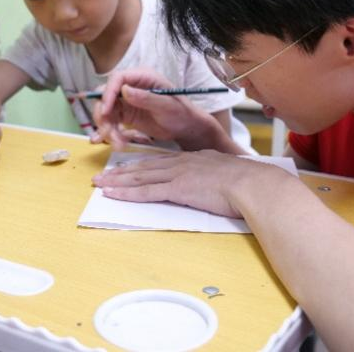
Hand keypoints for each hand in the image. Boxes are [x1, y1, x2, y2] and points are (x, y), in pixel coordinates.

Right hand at [92, 68, 219, 149]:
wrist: (185, 128)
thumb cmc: (181, 113)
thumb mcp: (167, 105)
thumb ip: (146, 98)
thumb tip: (125, 90)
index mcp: (142, 77)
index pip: (117, 79)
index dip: (108, 93)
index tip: (106, 112)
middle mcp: (131, 86)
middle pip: (105, 95)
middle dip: (103, 114)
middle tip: (107, 132)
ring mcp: (126, 101)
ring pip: (105, 111)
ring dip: (107, 127)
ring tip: (118, 143)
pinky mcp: (125, 115)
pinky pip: (111, 122)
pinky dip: (111, 133)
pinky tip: (118, 143)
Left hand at [92, 150, 289, 217]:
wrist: (254, 184)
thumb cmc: (249, 184)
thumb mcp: (228, 174)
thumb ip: (216, 176)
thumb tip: (216, 185)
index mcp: (194, 159)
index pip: (161, 161)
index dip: (141, 165)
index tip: (127, 168)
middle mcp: (182, 163)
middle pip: (145, 167)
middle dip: (121, 172)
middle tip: (103, 176)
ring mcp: (178, 174)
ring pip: (141, 177)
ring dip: (117, 182)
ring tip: (99, 184)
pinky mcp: (178, 188)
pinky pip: (147, 191)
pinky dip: (127, 193)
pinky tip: (113, 195)